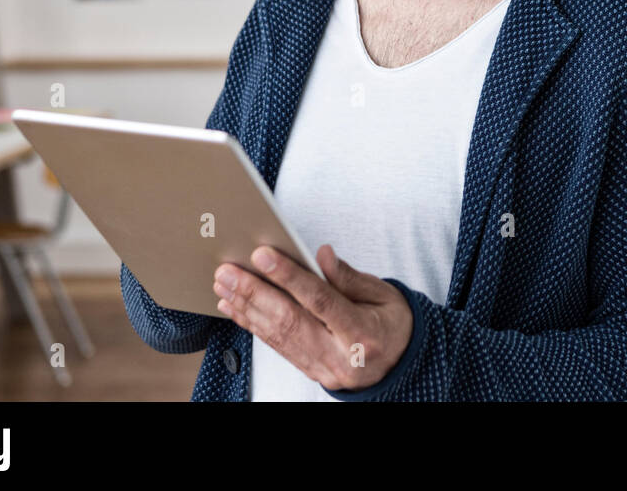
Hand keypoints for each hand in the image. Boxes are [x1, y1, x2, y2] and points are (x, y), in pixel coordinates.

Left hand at [213, 244, 412, 391]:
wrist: (403, 365)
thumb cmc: (394, 322)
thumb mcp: (384, 295)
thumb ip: (350, 277)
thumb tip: (321, 255)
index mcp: (363, 334)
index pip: (320, 301)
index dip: (289, 277)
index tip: (262, 255)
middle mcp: (340, 356)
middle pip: (290, 321)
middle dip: (254, 293)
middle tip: (228, 271)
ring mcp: (323, 368)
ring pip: (277, 335)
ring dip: (246, 308)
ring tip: (224, 285)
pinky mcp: (310, 372)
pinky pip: (276, 347)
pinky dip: (252, 325)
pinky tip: (235, 308)